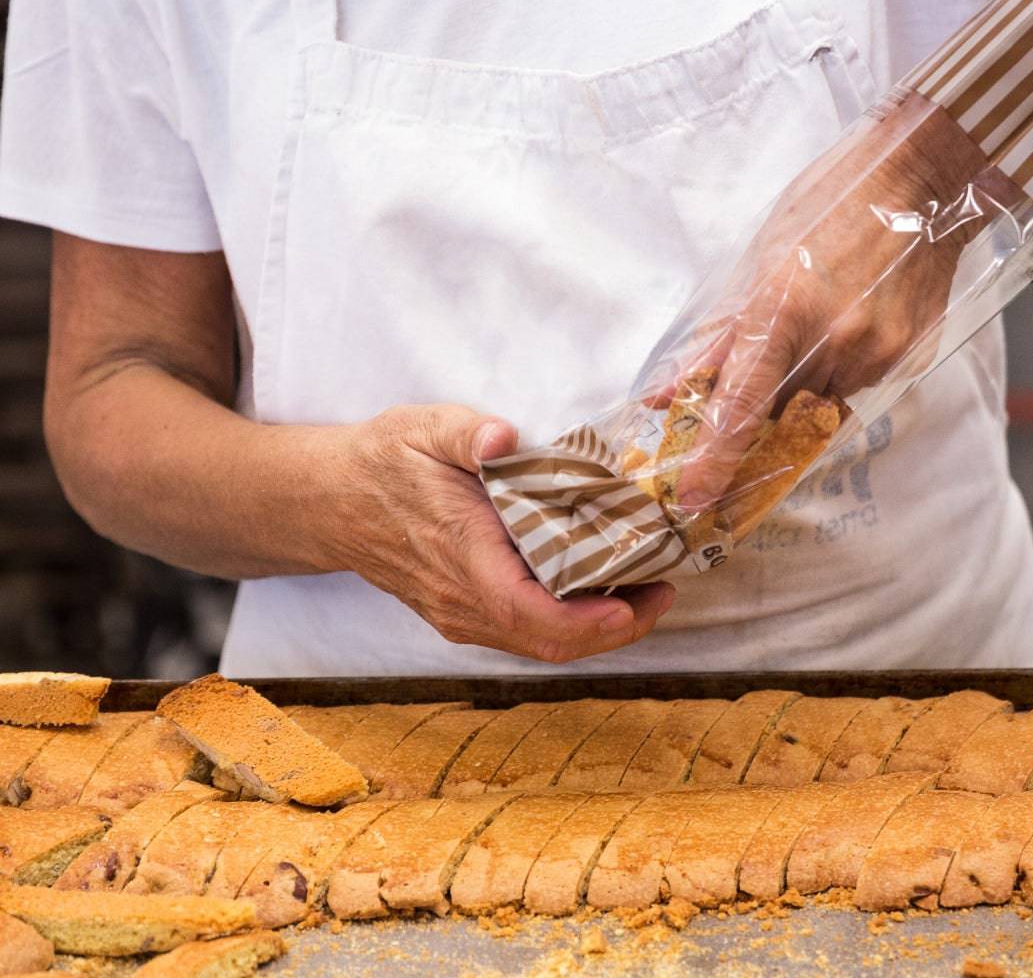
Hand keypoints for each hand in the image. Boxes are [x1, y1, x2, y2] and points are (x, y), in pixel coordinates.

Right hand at [310, 404, 675, 662]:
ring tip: (644, 593)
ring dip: (597, 629)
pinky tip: (599, 592)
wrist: (330, 501)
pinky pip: (525, 632)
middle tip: (662, 594)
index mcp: (461, 557)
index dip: (591, 619)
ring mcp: (461, 614)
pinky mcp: (463, 612)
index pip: (532, 613)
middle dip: (614, 629)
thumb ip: (467, 432)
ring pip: (539, 643)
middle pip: (548, 641)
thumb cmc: (382, 463)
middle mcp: (462, 601)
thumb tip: (504, 436)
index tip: (638, 601)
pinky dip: (570, 622)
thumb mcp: (422, 428)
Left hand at [674, 93, 988, 512]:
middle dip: (757, 424)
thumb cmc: (831, 201)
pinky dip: (838, 372)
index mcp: (783, 311)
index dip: (714, 459)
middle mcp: (834, 343)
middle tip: (742, 415)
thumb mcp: (759, 258)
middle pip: (780, 417)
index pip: (741, 407)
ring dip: (800, 390)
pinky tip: (843, 326)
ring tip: (807, 333)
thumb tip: (670, 390)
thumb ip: (717, 335)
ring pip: (822, 404)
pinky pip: (859, 386)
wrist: (926, 176)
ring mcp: (878, 353)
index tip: (693, 498)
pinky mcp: (910, 356)